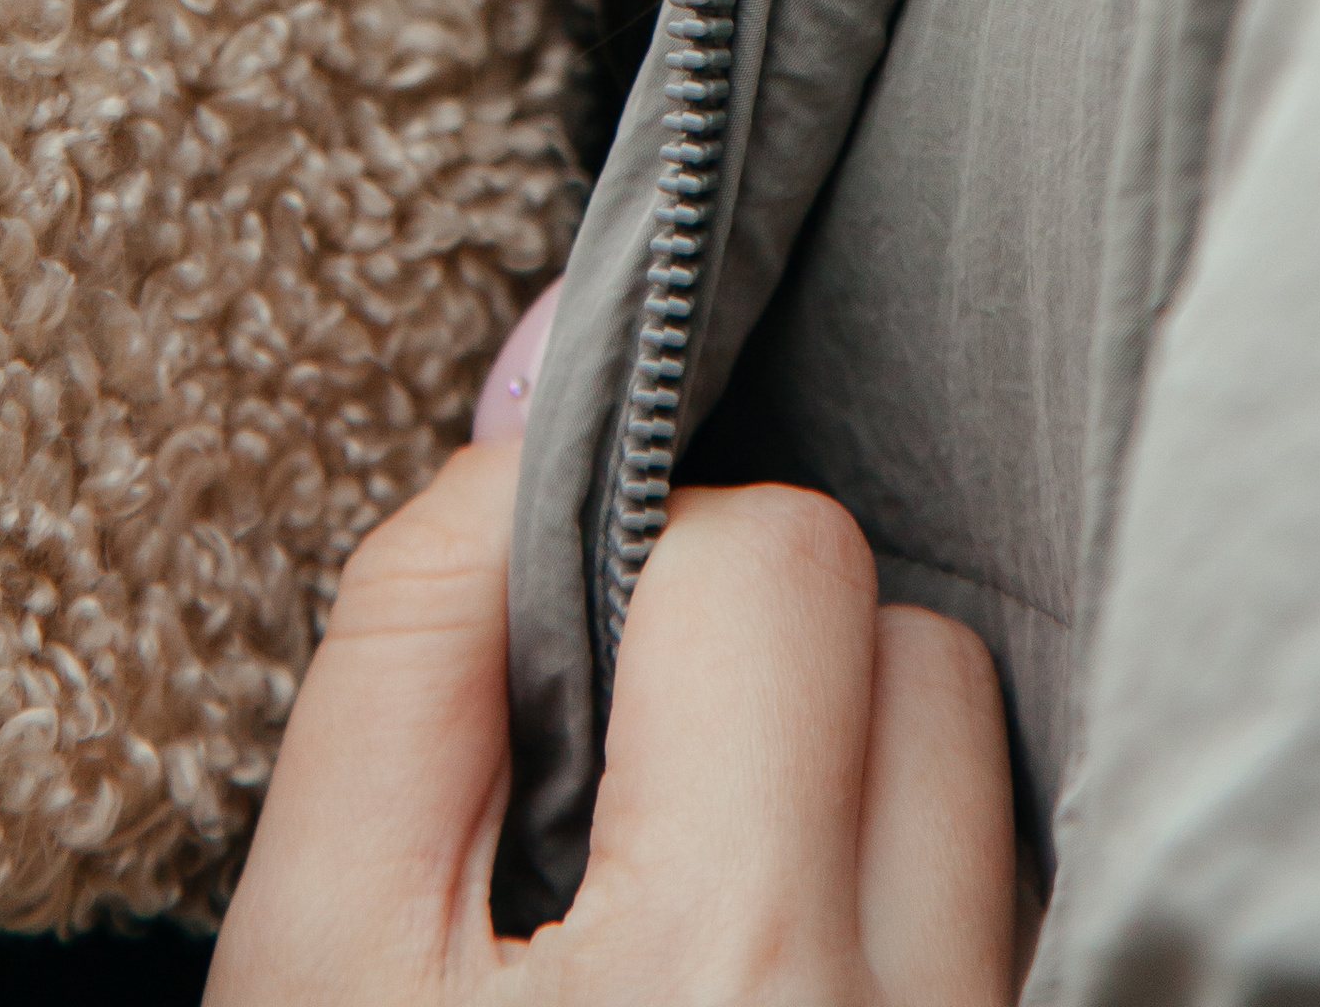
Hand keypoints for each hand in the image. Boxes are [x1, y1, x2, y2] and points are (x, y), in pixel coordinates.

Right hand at [206, 444, 1020, 1002]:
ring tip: (702, 926)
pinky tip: (783, 988)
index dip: (630, 578)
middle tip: (617, 822)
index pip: (766, 553)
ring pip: (980, 779)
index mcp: (718, 968)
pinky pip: (1007, 913)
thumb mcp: (311, 970)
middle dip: (760, 665)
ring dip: (854, 790)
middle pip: (909, 646)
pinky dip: (909, 905)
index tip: (548, 702)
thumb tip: (536, 375)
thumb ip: (408, 649)